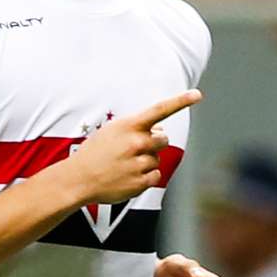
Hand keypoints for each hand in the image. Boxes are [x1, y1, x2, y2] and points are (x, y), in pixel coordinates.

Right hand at [54, 91, 201, 206]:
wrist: (78, 179)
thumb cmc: (96, 153)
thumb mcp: (112, 132)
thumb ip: (137, 128)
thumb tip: (161, 131)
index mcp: (129, 126)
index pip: (160, 110)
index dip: (180, 101)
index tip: (197, 94)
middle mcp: (137, 142)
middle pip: (163, 140)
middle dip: (155, 143)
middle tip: (134, 150)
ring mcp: (139, 163)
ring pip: (157, 159)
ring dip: (145, 162)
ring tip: (123, 165)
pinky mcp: (141, 182)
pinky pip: (155, 176)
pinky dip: (146, 177)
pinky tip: (127, 176)